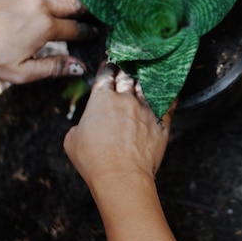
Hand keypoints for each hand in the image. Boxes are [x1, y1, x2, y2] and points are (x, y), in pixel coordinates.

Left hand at [0, 0, 95, 82]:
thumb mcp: (23, 72)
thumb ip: (55, 68)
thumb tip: (82, 67)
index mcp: (47, 28)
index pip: (78, 29)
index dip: (90, 32)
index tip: (99, 33)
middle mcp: (42, 7)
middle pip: (75, 7)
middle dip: (90, 11)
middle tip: (102, 13)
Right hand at [63, 63, 172, 186]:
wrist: (122, 175)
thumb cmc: (94, 159)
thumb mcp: (72, 140)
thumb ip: (80, 124)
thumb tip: (86, 125)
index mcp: (102, 98)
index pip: (105, 75)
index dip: (107, 69)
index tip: (109, 65)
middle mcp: (126, 99)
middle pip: (127, 77)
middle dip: (126, 72)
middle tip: (126, 70)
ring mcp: (146, 108)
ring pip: (147, 87)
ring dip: (144, 82)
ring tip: (146, 77)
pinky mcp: (162, 121)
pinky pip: (169, 103)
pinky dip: (168, 95)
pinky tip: (169, 90)